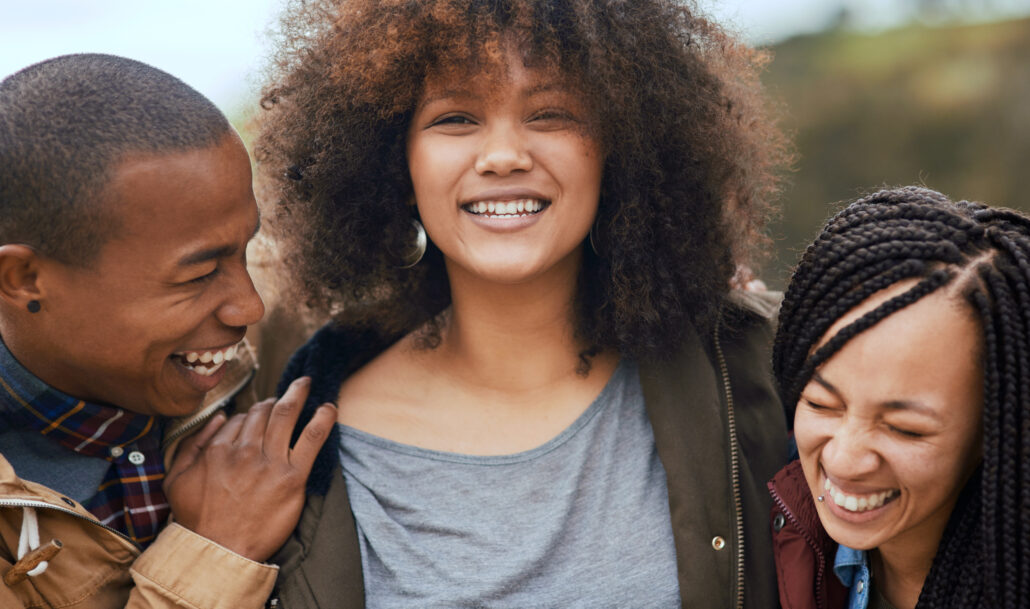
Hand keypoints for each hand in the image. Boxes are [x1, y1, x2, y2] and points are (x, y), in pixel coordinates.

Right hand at [165, 377, 335, 561]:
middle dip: (273, 401)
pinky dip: (323, 418)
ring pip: (286, 415)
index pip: (239, 419)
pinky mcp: (293, 477)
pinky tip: (329, 407)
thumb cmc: (197, 521)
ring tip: (306, 384)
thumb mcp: (176, 479)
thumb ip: (192, 445)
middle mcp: (245, 450)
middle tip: (283, 398)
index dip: (250, 416)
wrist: (219, 553)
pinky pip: (312, 438)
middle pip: (263, 413)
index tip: (259, 416)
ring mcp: (270, 462)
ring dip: (298, 394)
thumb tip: (217, 417)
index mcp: (219, 449)